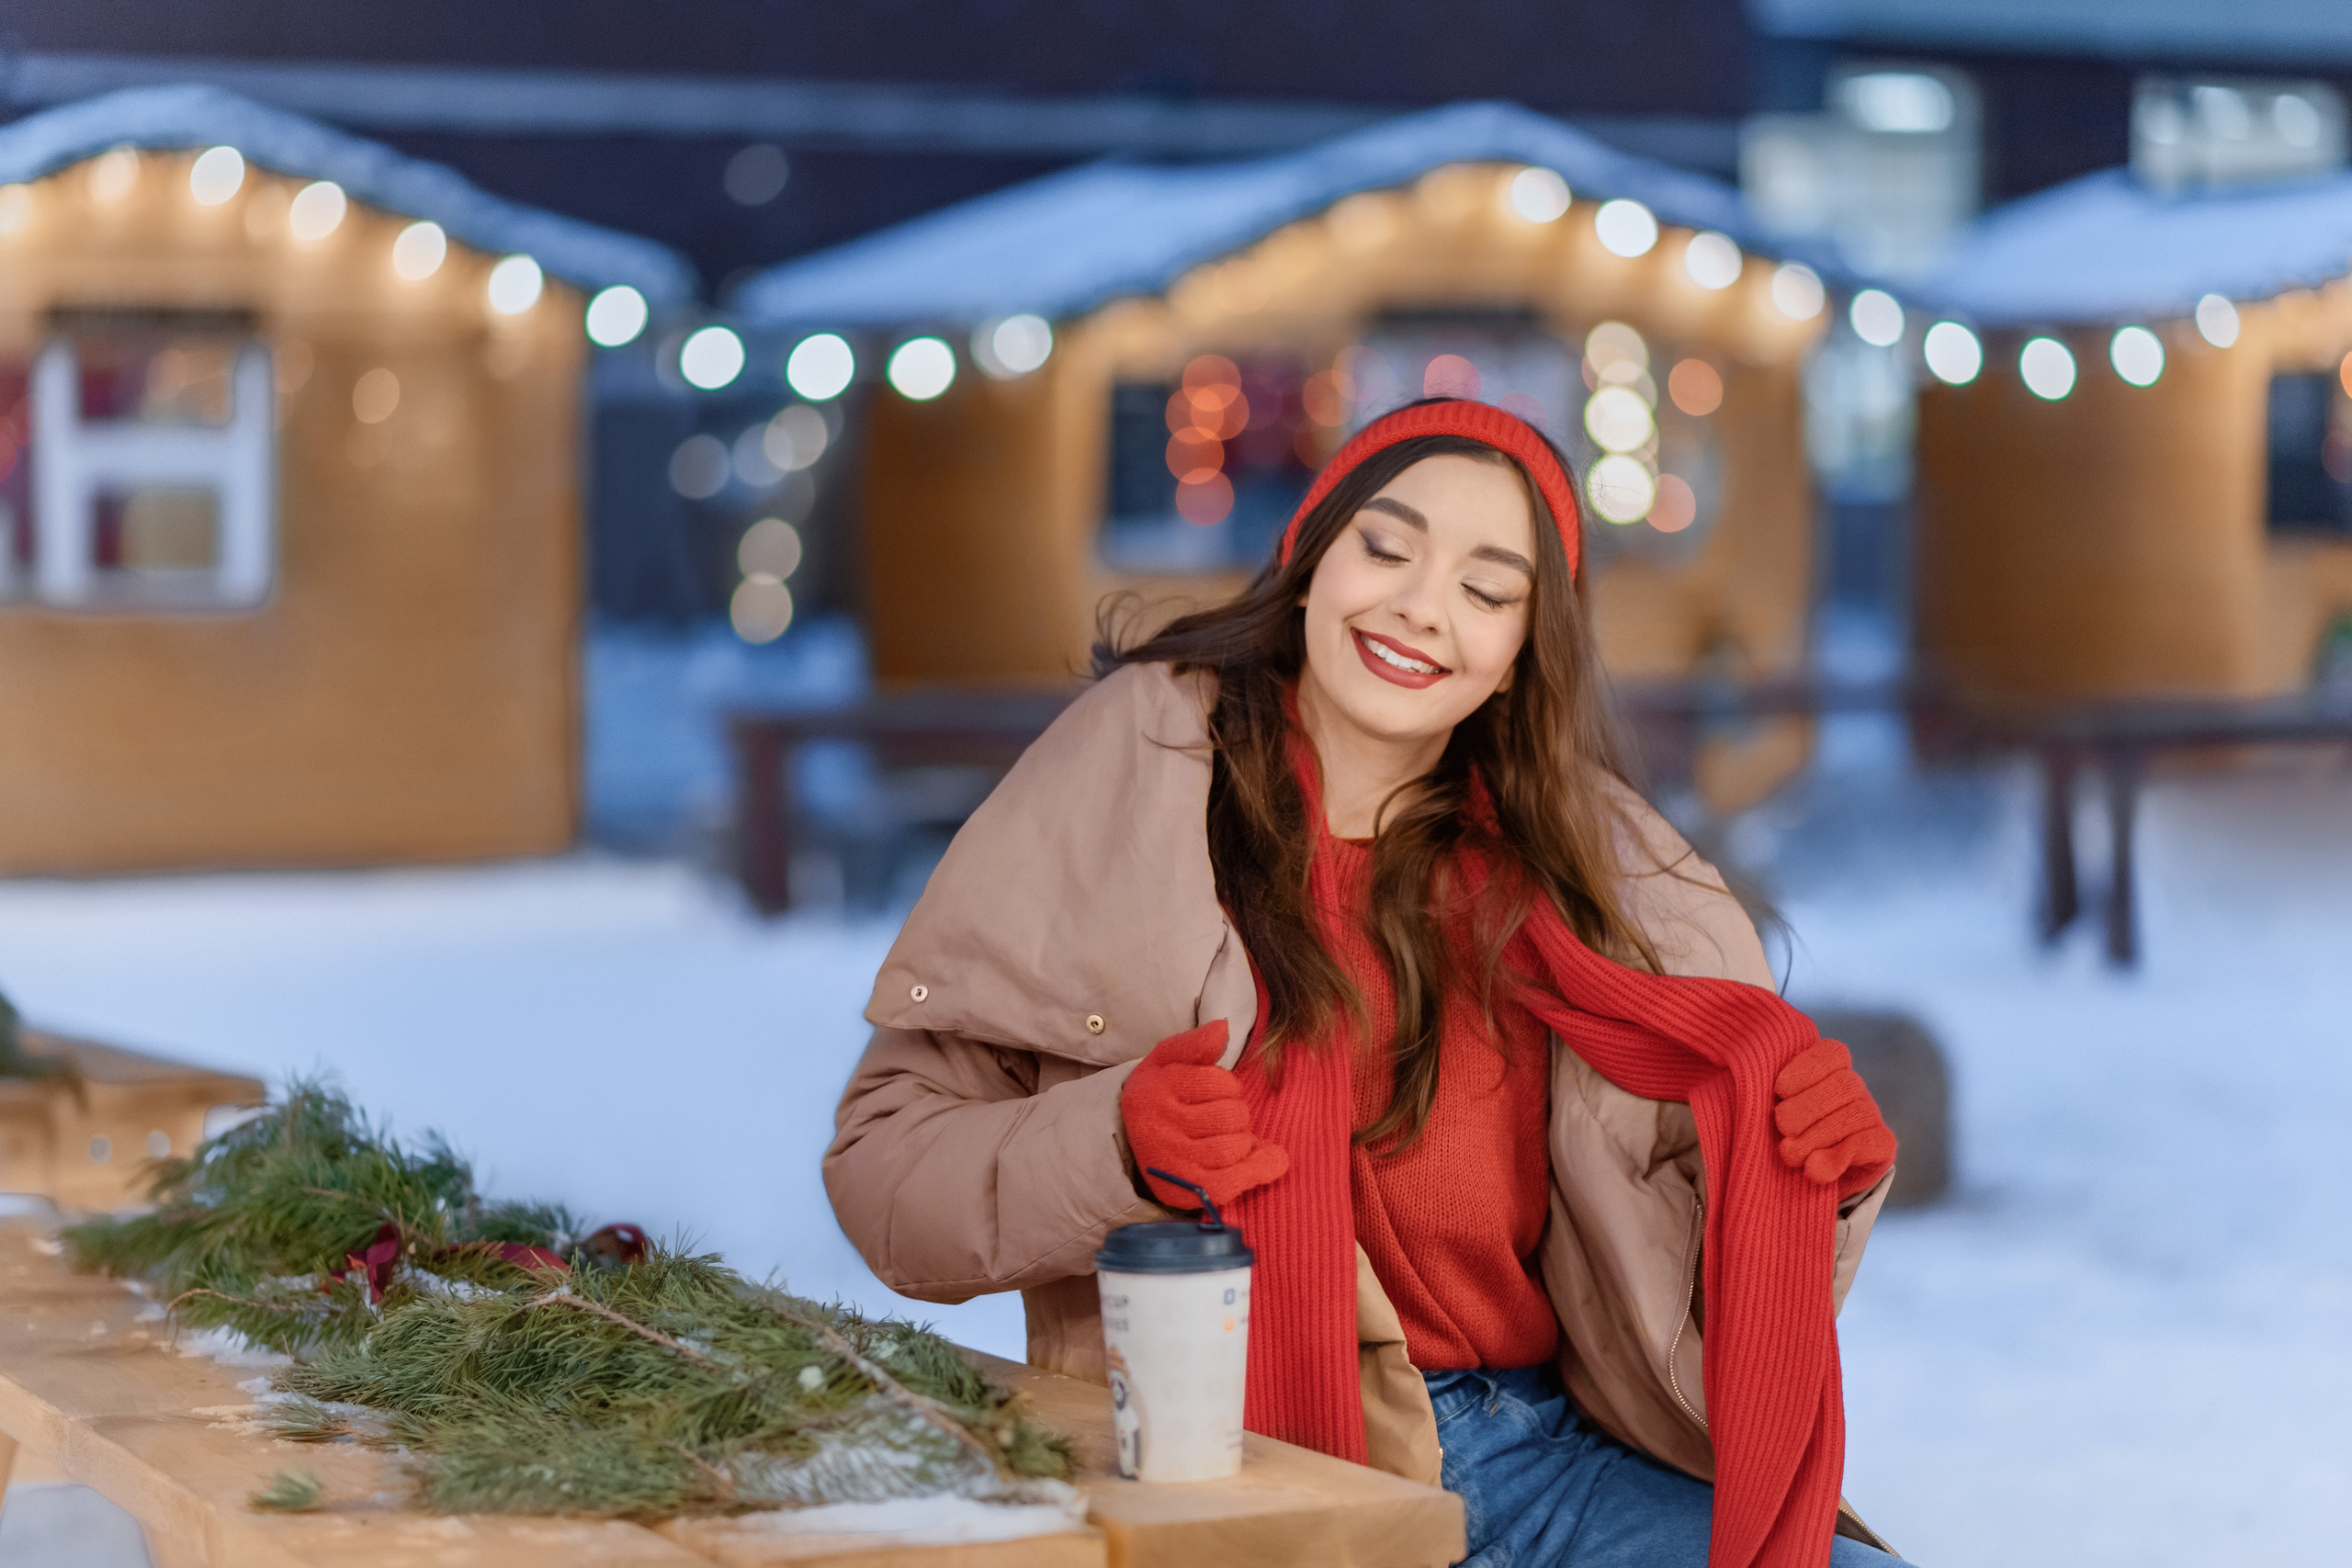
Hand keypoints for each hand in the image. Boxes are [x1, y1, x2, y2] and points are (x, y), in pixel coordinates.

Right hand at [1119, 1020, 1288, 1210]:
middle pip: (1230, 1115)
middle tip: (1224, 1117)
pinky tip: (1268, 1157)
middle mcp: (1159, 1128)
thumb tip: (1223, 1027)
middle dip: (1237, 1112)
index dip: (1227, 1085)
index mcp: (1155, 1090)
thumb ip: (1195, 1042)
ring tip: (1231, 1136)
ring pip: (1234, 1147)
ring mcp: (1172, 1163)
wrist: (1128, 1142)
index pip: (1217, 1081)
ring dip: (1244, 1140)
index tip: (1216, 1092)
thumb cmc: (1160, 1094)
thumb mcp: (1167, 1060)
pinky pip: (1233, 1182)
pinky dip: (1260, 1169)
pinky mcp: (1185, 1191)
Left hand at [1773, 1039, 1896, 1198]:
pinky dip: (1836, 1158)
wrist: (1807, 1178)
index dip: (1807, 1067)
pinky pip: (1866, 1144)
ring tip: (1790, 1154)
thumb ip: (1772, 1096)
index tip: (1780, 1090)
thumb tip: (1774, 1097)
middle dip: (1806, 1109)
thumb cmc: (1785, 1134)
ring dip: (1816, 1137)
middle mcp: (1855, 1089)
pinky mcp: (1882, 1145)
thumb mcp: (1774, 1111)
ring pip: (1854, 1115)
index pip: (1832, 1053)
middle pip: (1843, 1084)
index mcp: (1829, 1070)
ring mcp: (1871, 1115)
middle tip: (1783, 1129)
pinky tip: (1813, 1168)